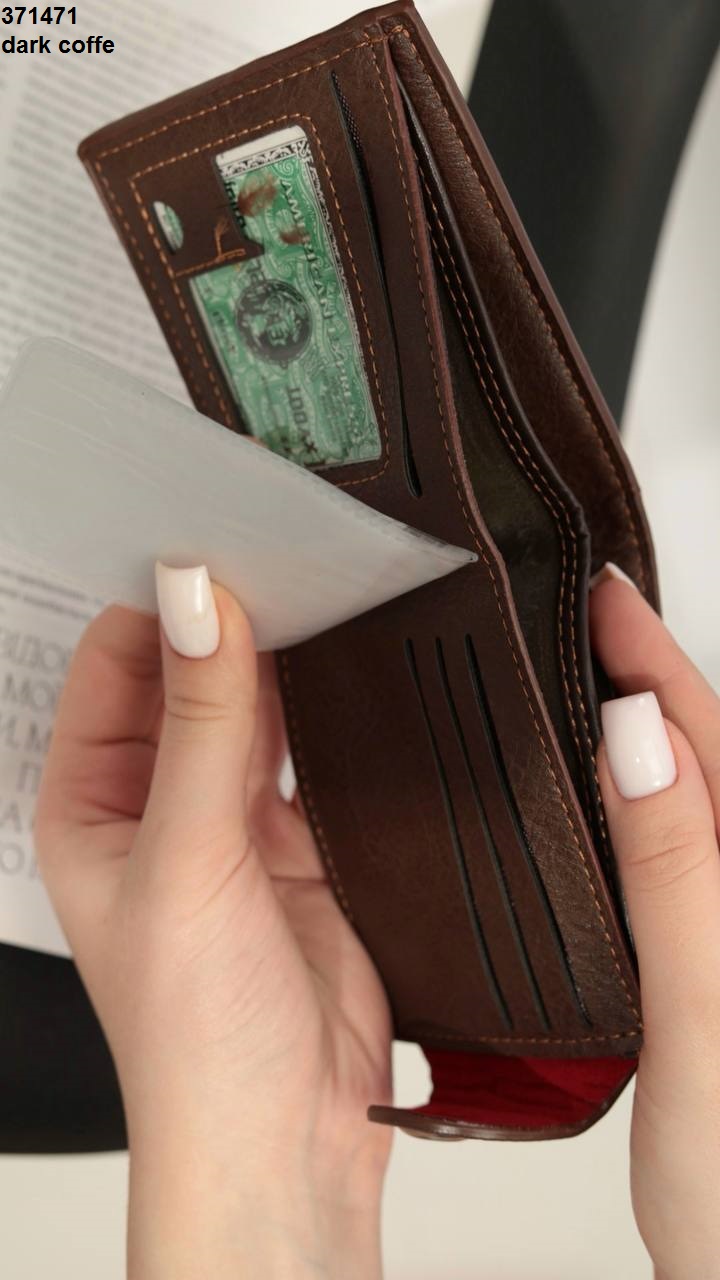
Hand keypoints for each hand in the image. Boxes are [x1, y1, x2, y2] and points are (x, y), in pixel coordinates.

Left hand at [33, 565, 391, 1278]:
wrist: (289, 1135)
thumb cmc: (194, 1036)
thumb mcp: (184, 860)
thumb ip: (200, 725)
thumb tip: (198, 601)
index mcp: (88, 801)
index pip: (114, 662)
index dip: (158, 600)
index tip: (217, 545)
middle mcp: (156, 801)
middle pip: (187, 674)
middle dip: (226, 618)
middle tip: (281, 550)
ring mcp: (233, 817)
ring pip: (255, 705)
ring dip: (282, 658)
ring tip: (324, 590)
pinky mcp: (304, 837)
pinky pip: (315, 748)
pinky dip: (332, 708)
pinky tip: (357, 666)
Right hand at [591, 566, 719, 1279]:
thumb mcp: (707, 1018)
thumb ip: (678, 872)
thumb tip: (640, 739)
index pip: (715, 740)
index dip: (653, 659)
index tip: (602, 594)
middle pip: (707, 762)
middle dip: (650, 681)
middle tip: (588, 617)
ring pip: (691, 811)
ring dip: (644, 744)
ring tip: (587, 686)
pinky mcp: (711, 976)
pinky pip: (677, 869)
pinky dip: (634, 822)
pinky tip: (601, 815)